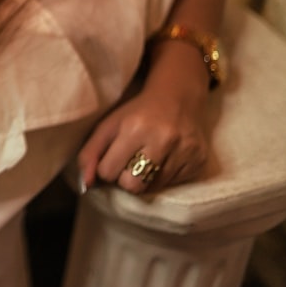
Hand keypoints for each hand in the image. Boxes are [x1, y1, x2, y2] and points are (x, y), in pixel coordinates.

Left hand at [77, 59, 208, 194]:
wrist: (177, 98)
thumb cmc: (136, 114)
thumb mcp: (108, 126)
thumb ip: (90, 153)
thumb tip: (86, 183)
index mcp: (134, 128)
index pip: (109, 172)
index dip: (107, 168)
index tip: (112, 158)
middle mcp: (163, 140)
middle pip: (133, 186)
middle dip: (125, 179)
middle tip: (129, 163)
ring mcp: (185, 152)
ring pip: (153, 188)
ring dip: (145, 178)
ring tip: (147, 158)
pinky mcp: (199, 161)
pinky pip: (173, 185)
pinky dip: (164, 177)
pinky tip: (165, 158)